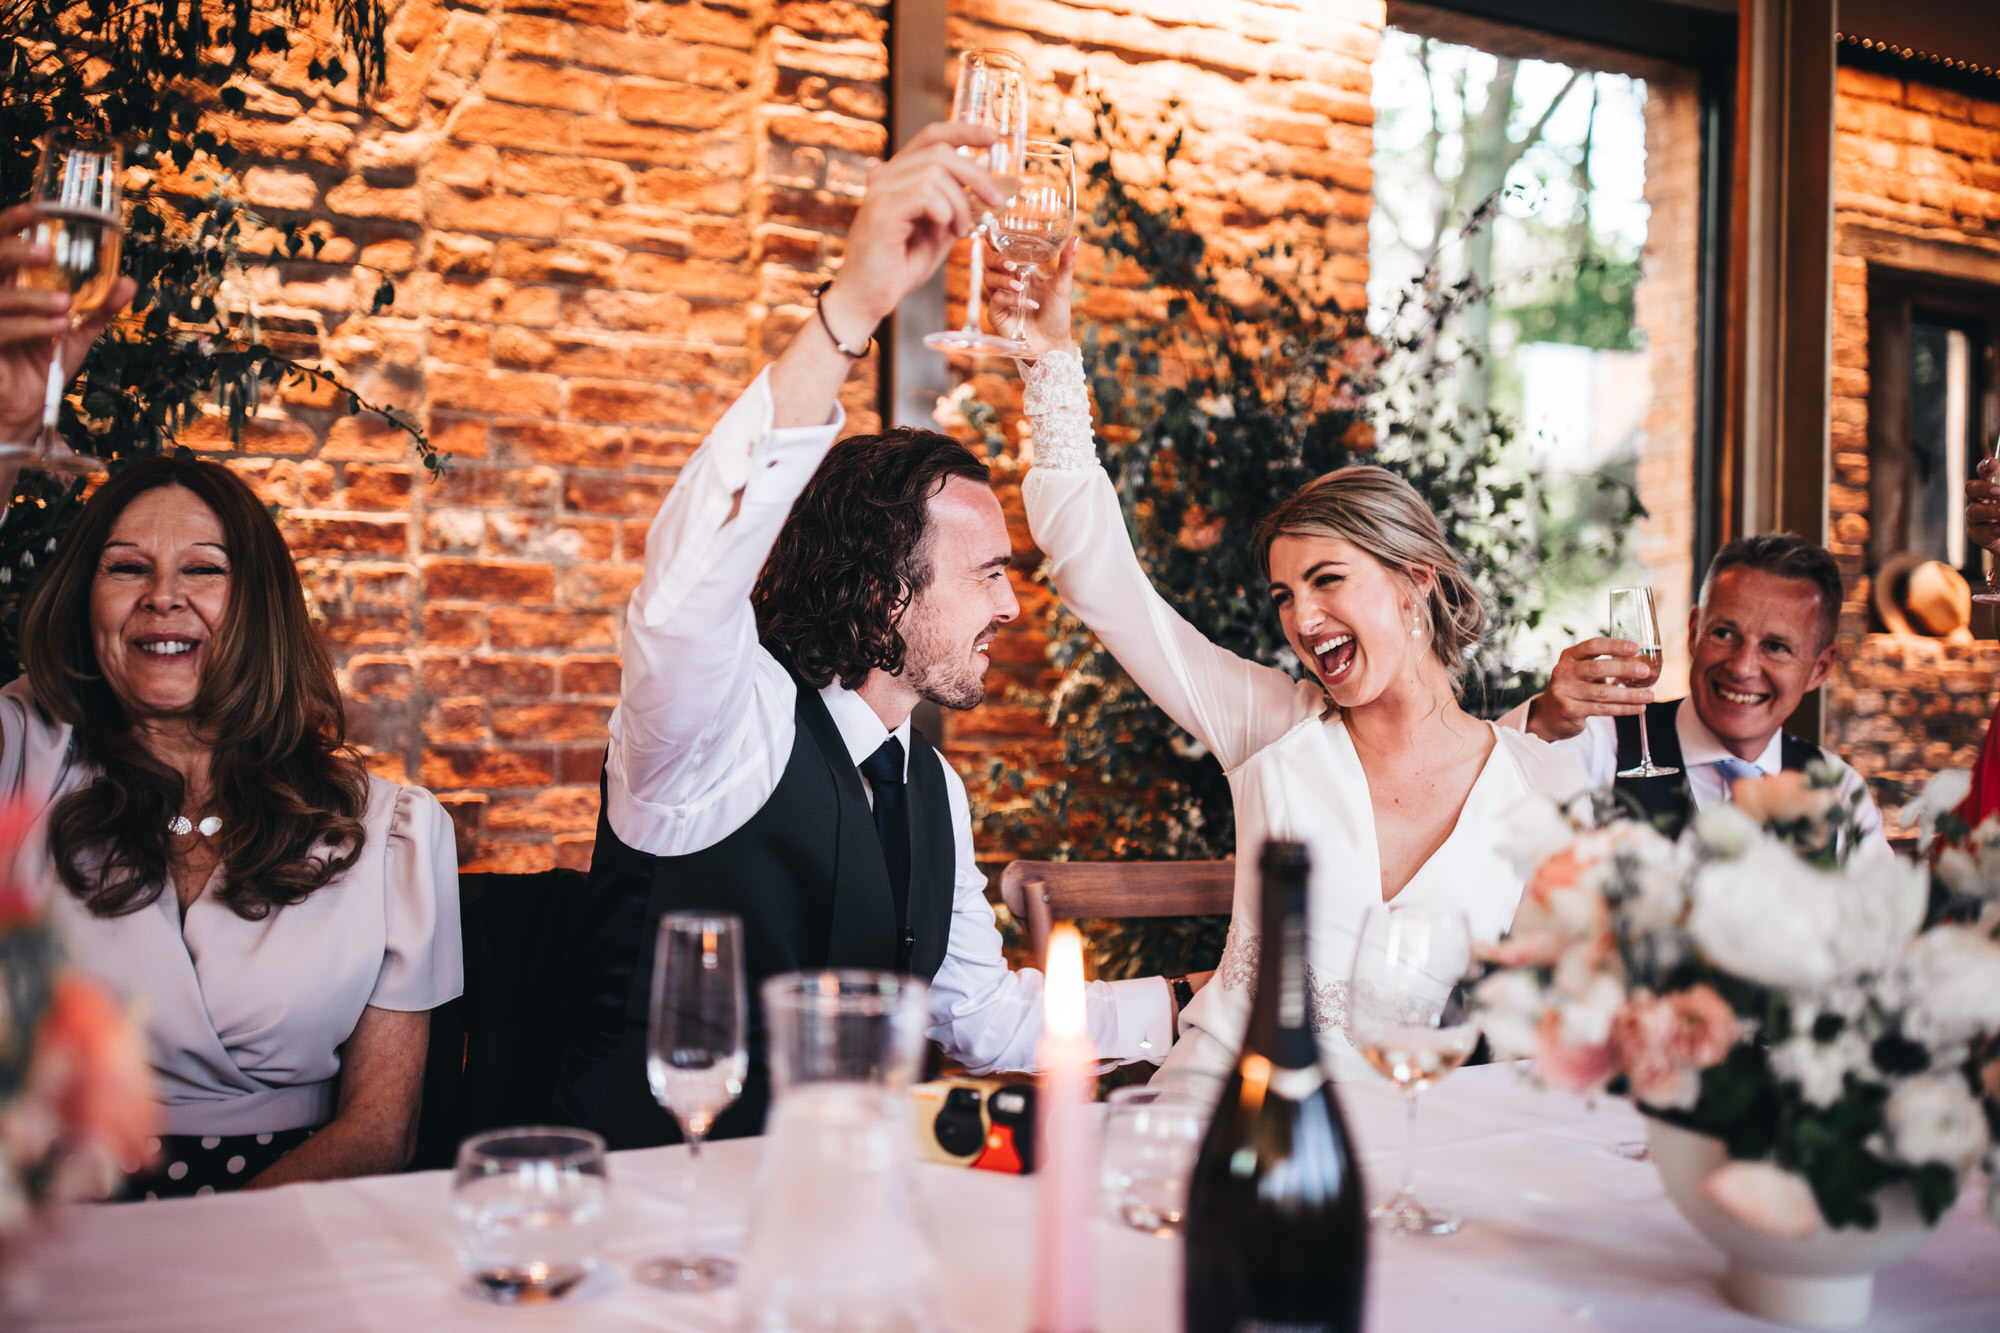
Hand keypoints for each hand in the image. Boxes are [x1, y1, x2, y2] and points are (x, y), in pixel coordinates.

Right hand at [0, 203, 136, 443]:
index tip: (36, 210)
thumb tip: (128, 283)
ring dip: (32, 298)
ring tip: (67, 305)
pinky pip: (0, 330)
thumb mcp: (75, 335)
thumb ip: (99, 308)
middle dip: (15, 251)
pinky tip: (57, 327)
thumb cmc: (42, 367)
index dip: (11, 224)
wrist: (27, 411)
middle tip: (47, 254)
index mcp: (7, 287)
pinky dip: (31, 326)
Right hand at [817, 122, 1003, 343]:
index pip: (932, 137)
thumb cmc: (899, 266)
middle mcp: (885, 176)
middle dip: (976, 175)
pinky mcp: (881, 211)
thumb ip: (955, 206)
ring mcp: (880, 192)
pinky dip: (946, 213)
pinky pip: (926, 195)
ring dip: (960, 204)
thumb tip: (985, 190)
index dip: (964, 131)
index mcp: (898, 175)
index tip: (993, 138)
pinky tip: (945, 232)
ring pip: (936, 174)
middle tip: (995, 201)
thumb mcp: (938, 232)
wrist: (868, 298)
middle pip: (940, 151)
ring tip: (960, 231)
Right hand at [986, 236, 1076, 359]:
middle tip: (1012, 264)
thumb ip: (1066, 262)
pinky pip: (996, 299)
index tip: (992, 228)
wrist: (1053, 343)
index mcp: (1020, 270)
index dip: (993, 239)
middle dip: (997, 259)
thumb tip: (1075, 238)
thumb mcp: (1063, 286)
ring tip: (1021, 286)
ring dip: (1004, 280)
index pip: (1002, 251)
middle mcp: (1007, 281)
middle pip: (989, 262)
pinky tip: (1029, 304)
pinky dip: (1011, 299)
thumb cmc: (1057, 315)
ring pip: (989, 279)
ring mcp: (1000, 297)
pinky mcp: (997, 314)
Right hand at [1524, 637, 1653, 740]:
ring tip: (1649, 695)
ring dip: (1629, 694)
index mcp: (1569, 657)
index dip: (1614, 646)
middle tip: (1645, 671)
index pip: (1592, 646)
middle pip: (1597, 668)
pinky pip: (1603, 709)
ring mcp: (1565, 692)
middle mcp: (1564, 672)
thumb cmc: (1574, 689)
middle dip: (1624, 669)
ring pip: (1603, 692)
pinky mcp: (1570, 710)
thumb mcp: (1582, 672)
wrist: (1550, 715)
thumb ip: (1604, 666)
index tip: (1635, 648)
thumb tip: (1641, 664)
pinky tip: (1639, 707)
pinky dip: (1624, 709)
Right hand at [1970, 456, 1999, 554]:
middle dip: (1984, 489)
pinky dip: (1994, 529)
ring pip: (1974, 511)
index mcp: (1991, 484)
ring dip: (1991, 510)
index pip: (1984, 470)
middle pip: (1971, 488)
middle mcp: (1980, 498)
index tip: (1993, 463)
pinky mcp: (1978, 535)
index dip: (1986, 466)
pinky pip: (1981, 532)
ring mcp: (1976, 517)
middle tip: (1999, 491)